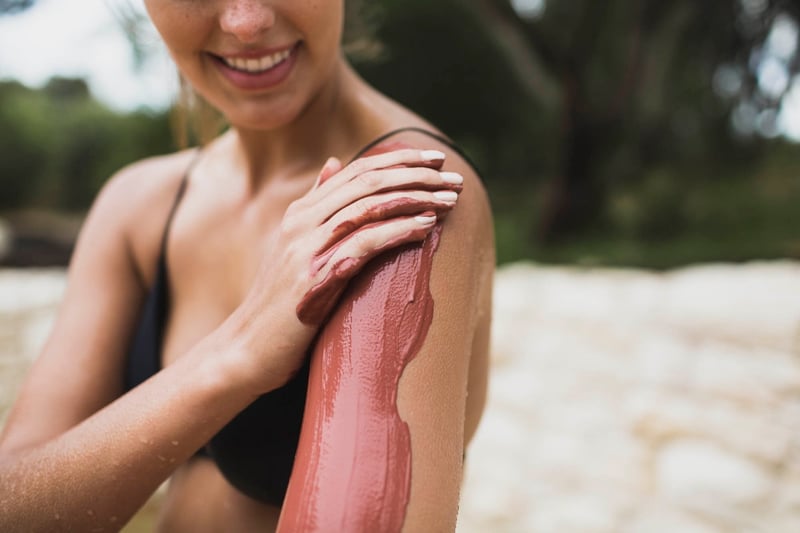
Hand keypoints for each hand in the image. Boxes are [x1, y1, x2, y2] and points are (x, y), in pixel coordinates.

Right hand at [224, 148, 462, 392]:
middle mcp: (302, 223)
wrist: (246, 349)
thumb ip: (315, 206)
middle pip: (368, 183)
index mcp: (300, 212)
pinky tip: (426, 228)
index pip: (357, 171)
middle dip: (416, 175)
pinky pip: (363, 244)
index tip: (436, 160)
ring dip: (415, 200)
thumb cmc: (278, 303)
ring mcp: (306, 250)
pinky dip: (398, 231)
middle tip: (453, 178)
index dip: (400, 160)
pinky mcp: (315, 279)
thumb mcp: (293, 247)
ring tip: (450, 200)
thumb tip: (333, 163)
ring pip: (369, 208)